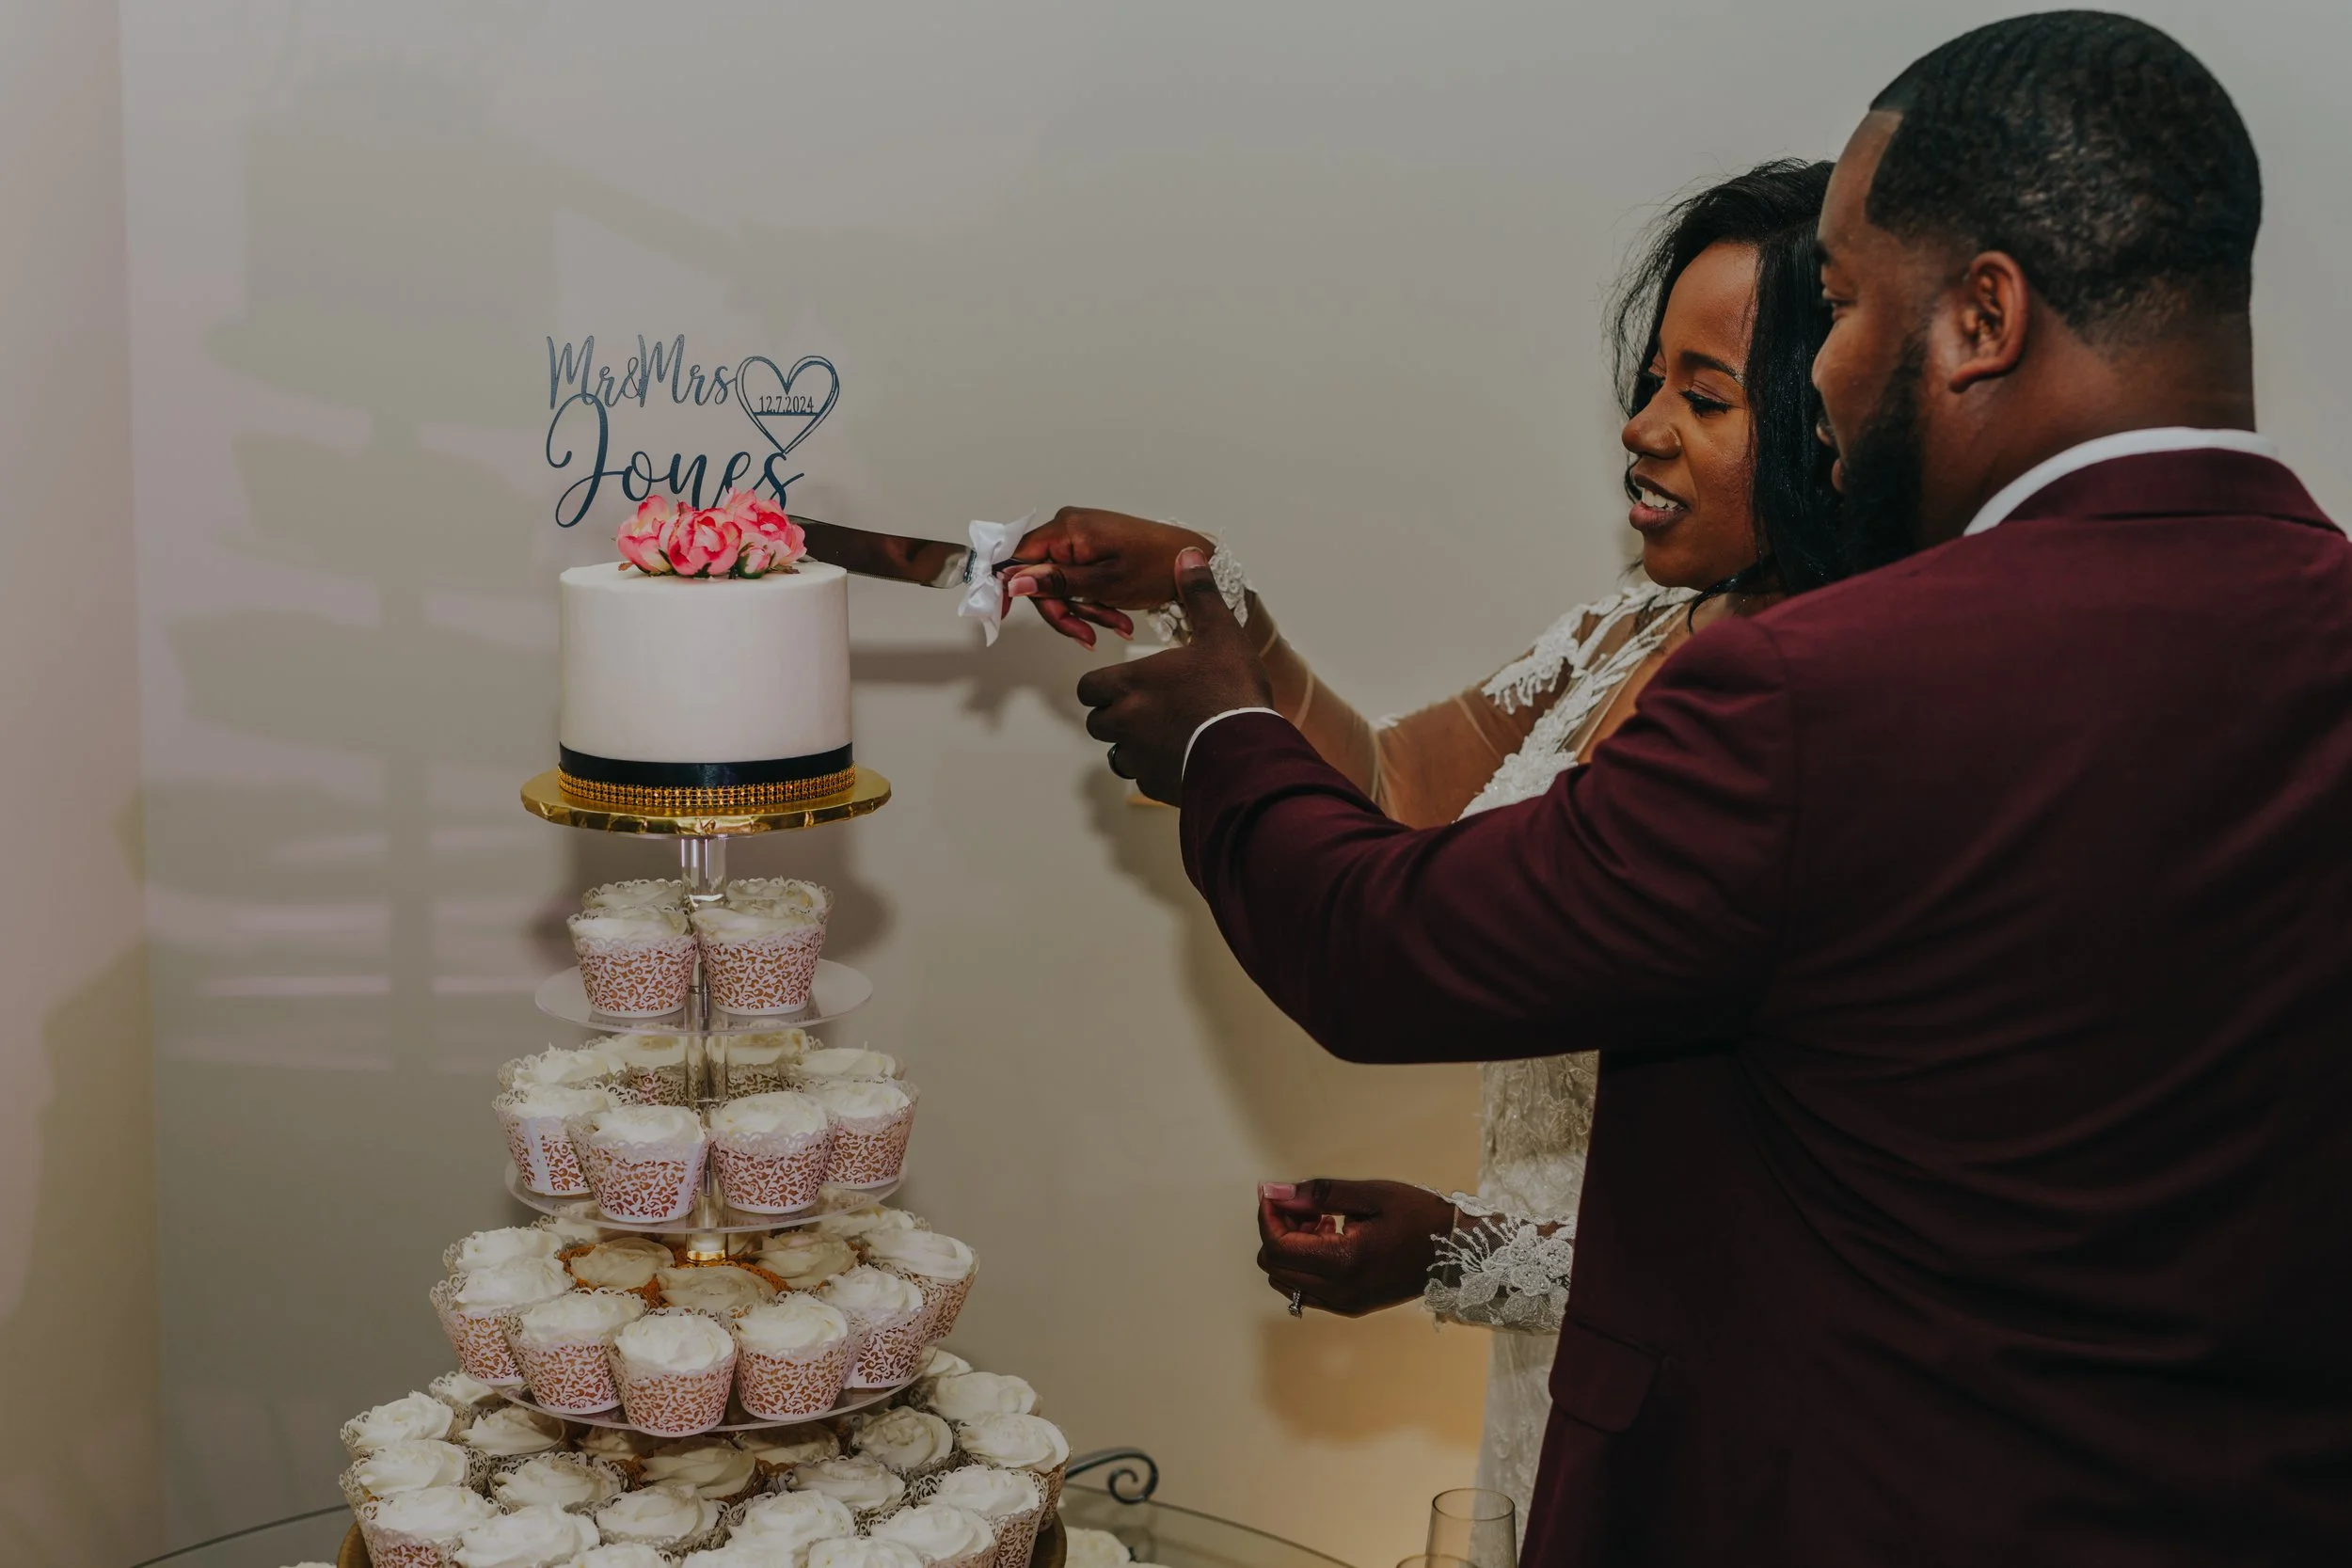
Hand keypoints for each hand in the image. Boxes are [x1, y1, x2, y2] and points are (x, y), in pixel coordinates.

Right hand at [1002, 508, 1213, 647]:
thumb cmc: (1156, 567)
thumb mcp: (1104, 583)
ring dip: (1085, 611)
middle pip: (1040, 578)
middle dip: (1065, 610)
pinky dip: (1094, 602)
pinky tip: (1117, 617)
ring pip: (1061, 585)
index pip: (1018, 556)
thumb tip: (1013, 581)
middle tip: (1087, 635)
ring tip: (1116, 625)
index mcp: (1067, 529)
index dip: (1010, 586)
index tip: (1001, 615)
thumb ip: (1056, 582)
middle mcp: (1069, 528)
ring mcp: (1081, 539)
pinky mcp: (1093, 550)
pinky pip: (1078, 581)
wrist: (1193, 561)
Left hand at [1073, 550, 1271, 802]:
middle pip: (1098, 722)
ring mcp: (1139, 757)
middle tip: (1146, 707)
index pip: (1088, 688)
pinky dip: (1156, 769)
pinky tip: (1182, 758)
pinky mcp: (1156, 785)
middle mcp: (1125, 722)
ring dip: (1132, 745)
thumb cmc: (1229, 691)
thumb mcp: (1220, 633)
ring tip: (1165, 733)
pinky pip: (1143, 778)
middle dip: (1114, 715)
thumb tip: (1188, 555)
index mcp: (1131, 684)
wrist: (1247, 751)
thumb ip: (1199, 595)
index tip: (1122, 683)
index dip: (1101, 686)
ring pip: (1118, 754)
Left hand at [1256, 1178, 1456, 1317]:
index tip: (1277, 1194)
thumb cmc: (1418, 1217)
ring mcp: (1344, 1303)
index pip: (1278, 1246)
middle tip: (1307, 1207)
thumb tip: (1273, 1192)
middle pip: (1275, 1265)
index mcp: (1344, 1261)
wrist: (1456, 1253)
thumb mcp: (1370, 1195)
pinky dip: (1304, 1265)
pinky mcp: (1350, 1307)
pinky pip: (1305, 1290)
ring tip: (1322, 1223)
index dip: (1268, 1217)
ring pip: (1285, 1280)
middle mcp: (1339, 1291)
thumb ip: (1318, 1194)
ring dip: (1290, 1249)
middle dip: (1279, 1230)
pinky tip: (1331, 1240)